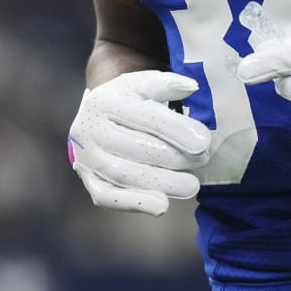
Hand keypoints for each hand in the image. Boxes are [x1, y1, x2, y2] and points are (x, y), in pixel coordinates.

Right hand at [68, 70, 212, 214]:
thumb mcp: (142, 85)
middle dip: (174, 157)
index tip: (204, 142)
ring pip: (124, 174)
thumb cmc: (127, 102)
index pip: (143, 116)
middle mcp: (88, 130)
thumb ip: (166, 84)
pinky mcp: (89, 181)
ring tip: (192, 185)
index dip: (176, 130)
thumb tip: (191, 87)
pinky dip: (135, 203)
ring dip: (162, 182)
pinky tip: (162, 205)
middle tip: (203, 160)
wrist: (94, 120)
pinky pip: (109, 197)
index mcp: (103, 101)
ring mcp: (86, 158)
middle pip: (135, 148)